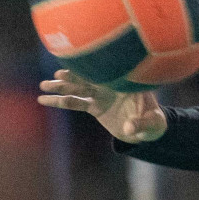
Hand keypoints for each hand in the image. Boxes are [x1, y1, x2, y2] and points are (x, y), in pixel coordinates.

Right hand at [37, 70, 166, 142]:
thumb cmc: (154, 122)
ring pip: (79, 87)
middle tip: (57, 75)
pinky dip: (61, 101)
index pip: (110, 73)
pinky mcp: (95, 105)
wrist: (147, 128)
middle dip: (75, 76)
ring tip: (44, 85)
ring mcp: (102, 94)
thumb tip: (129, 129)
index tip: (82, 70)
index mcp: (127, 83)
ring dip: (62, 86)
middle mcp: (112, 85)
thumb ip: (141, 124)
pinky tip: (44, 99)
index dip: (96, 71)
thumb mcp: (152, 124)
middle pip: (91, 78)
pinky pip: (75, 102)